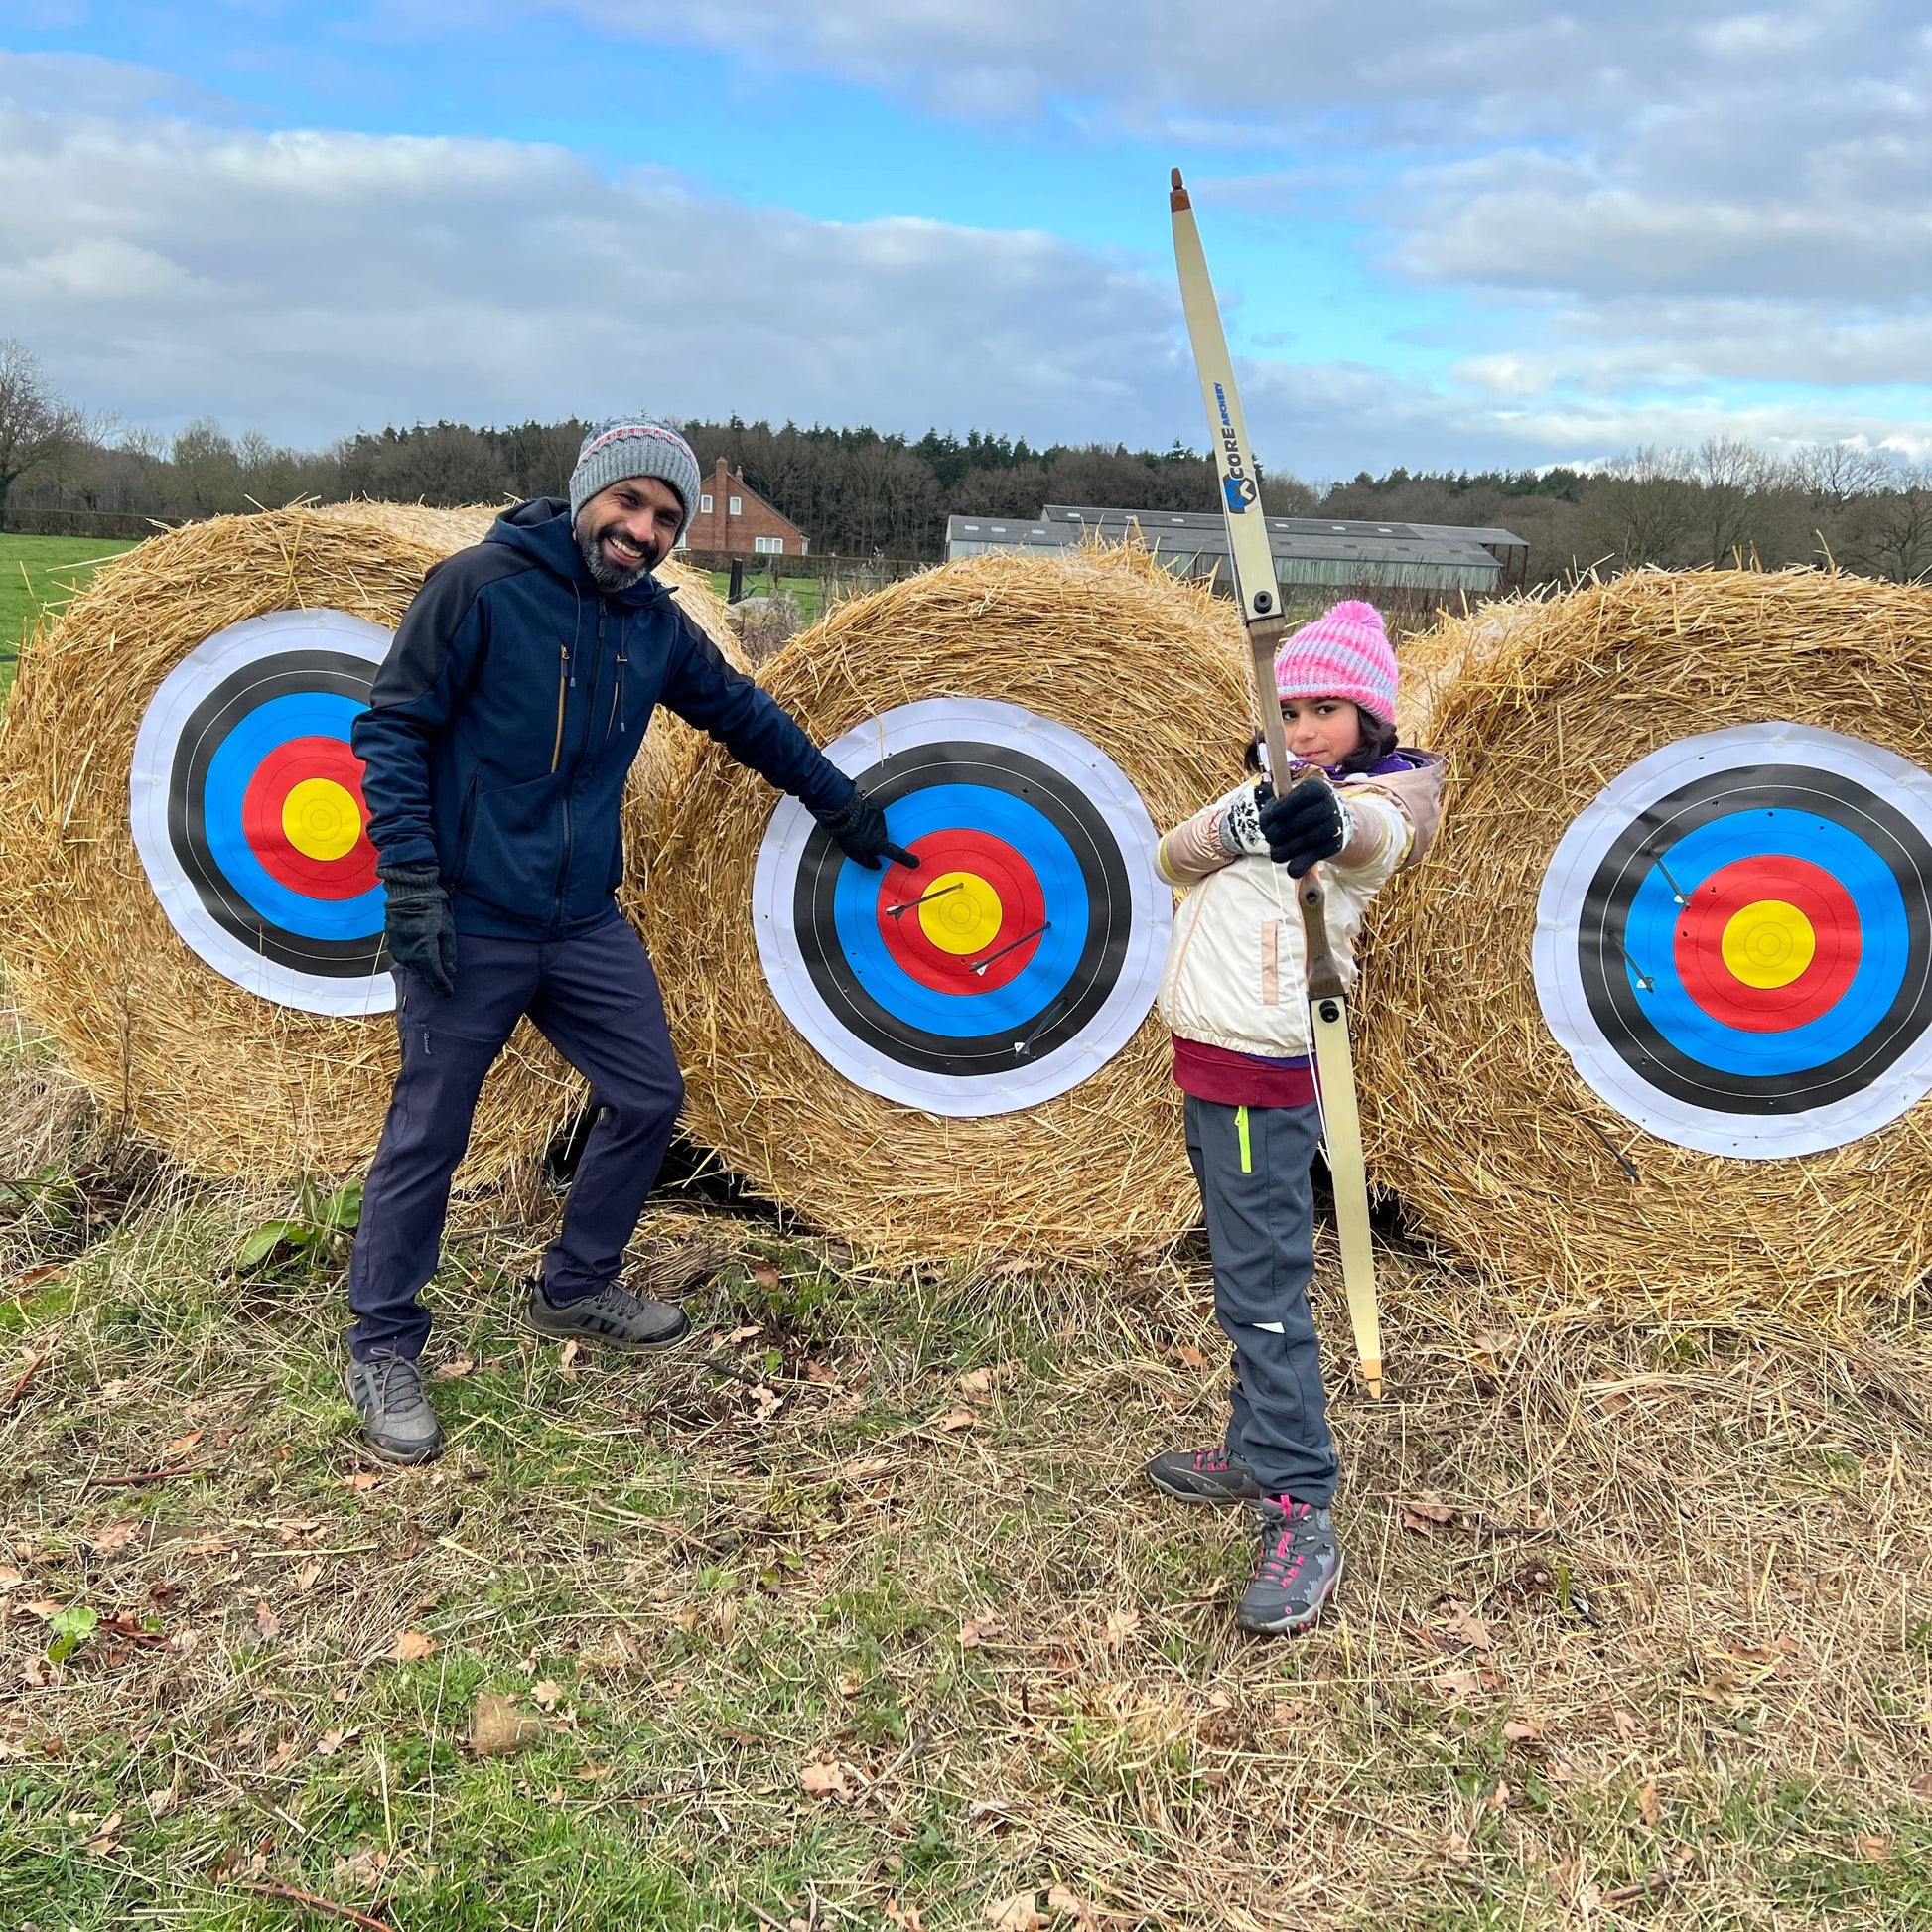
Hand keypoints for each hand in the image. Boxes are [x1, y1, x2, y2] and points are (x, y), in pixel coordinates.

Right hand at [378, 863, 458, 995]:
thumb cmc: (433, 909)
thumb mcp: (447, 931)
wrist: (409, 893)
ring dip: (423, 968)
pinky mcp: (391, 945)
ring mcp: (398, 951)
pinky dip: (413, 959)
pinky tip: (420, 953)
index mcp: (425, 952)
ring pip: (413, 967)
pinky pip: (405, 958)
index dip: (443, 987)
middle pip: (424, 974)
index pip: (435, 977)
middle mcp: (409, 956)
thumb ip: (448, 953)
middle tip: (444, 979)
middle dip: (434, 977)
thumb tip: (450, 973)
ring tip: (433, 964)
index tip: (449, 993)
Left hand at [814, 788, 919, 871]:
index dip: (907, 859)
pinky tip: (858, 820)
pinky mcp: (875, 809)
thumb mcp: (854, 854)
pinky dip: (867, 820)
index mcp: (878, 842)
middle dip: (874, 841)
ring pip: (877, 829)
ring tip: (856, 829)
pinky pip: (873, 818)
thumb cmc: (847, 832)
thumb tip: (876, 865)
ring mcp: (879, 819)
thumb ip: (867, 861)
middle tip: (860, 841)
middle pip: (882, 839)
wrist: (841, 812)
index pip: (896, 854)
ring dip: (869, 830)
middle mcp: (882, 830)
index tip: (916, 862)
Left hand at [1257, 774, 1348, 876]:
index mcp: (1316, 788)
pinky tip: (1291, 869)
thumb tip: (1267, 823)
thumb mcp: (1290, 801)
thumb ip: (1274, 809)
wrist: (1336, 821)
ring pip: (1305, 841)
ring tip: (1276, 854)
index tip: (1268, 819)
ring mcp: (1334, 824)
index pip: (1298, 797)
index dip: (1281, 809)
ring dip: (1286, 851)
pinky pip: (1315, 856)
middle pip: (1298, 821)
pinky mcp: (1336, 844)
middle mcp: (1329, 804)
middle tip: (1270, 838)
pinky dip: (1301, 865)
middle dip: (1277, 833)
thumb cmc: (1303, 809)